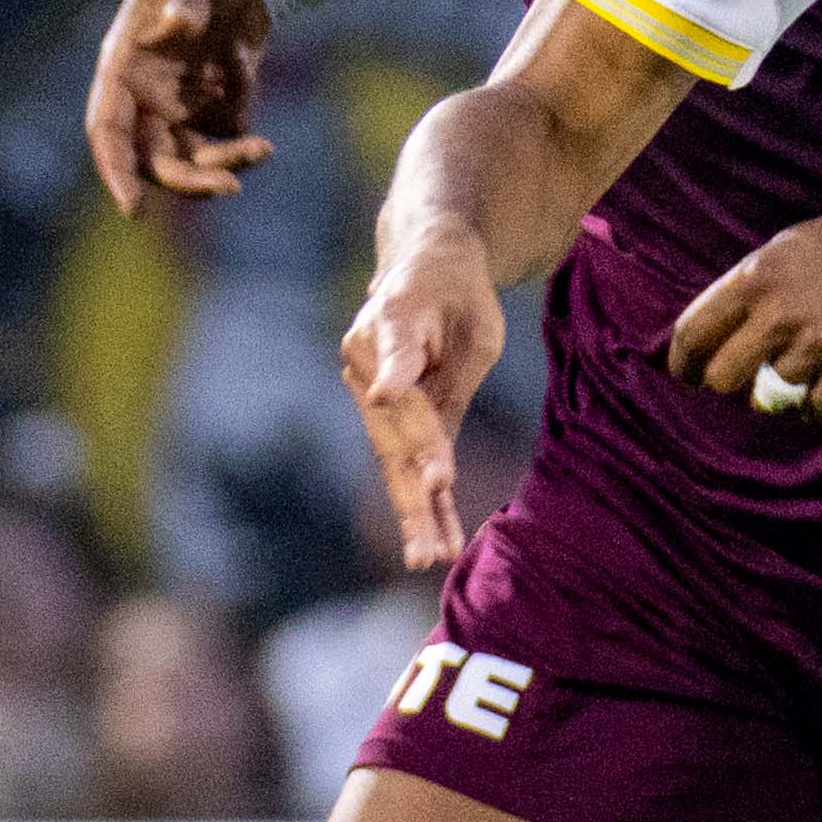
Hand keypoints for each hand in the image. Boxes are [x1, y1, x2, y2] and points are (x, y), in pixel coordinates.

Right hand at [83, 0, 276, 217]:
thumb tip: (181, 25)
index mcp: (122, 67)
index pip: (108, 132)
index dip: (115, 171)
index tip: (133, 209)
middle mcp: (145, 94)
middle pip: (154, 160)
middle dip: (189, 181)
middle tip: (229, 187)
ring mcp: (180, 103)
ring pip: (193, 159)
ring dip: (224, 162)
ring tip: (262, 149)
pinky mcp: (215, 104)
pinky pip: (228, 133)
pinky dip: (244, 117)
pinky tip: (245, 61)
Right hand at [340, 225, 509, 566]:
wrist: (433, 264)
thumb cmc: (452, 283)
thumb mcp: (457, 306)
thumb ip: (422, 358)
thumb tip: (382, 399)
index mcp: (381, 333)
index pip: (405, 399)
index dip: (422, 440)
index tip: (437, 480)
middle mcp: (364, 369)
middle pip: (393, 442)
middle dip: (414, 499)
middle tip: (429, 548)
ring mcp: (372, 396)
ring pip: (395, 462)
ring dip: (416, 514)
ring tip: (430, 558)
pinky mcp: (392, 417)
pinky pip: (407, 462)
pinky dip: (425, 501)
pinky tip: (440, 539)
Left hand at [665, 200, 821, 423]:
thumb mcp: (786, 249)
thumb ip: (747, 289)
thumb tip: (711, 336)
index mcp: (754, 278)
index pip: (692, 333)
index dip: (683, 364)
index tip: (687, 378)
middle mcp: (777, 312)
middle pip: (721, 378)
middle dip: (732, 386)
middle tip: (749, 385)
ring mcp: (815, 343)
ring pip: (775, 394)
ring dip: (791, 388)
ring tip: (819, 361)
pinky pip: (817, 411)